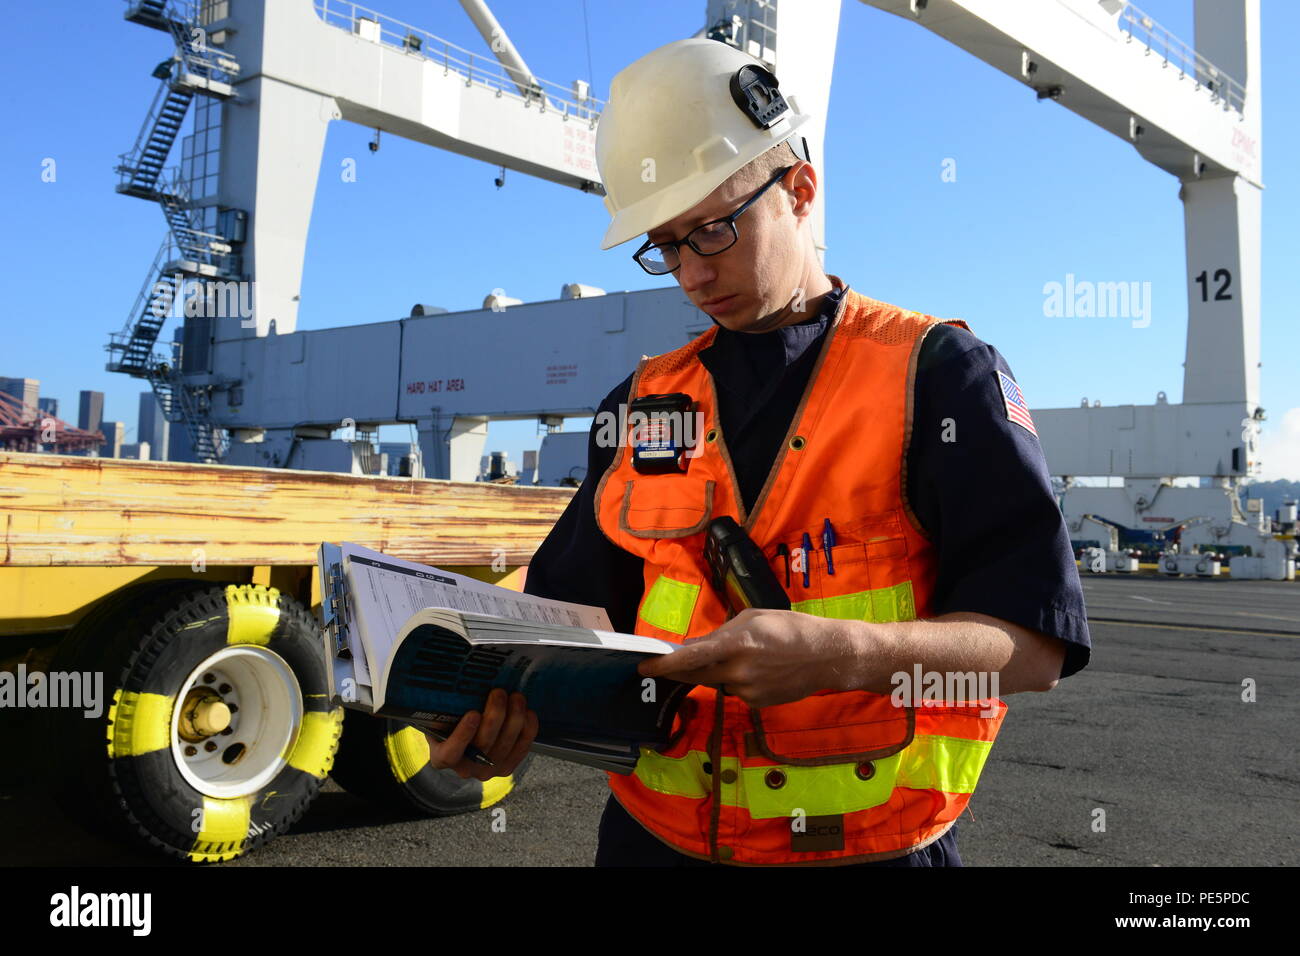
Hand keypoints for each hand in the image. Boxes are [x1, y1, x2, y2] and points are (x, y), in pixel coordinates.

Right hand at [425, 688, 538, 780]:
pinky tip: (527, 712)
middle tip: (499, 693)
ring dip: (514, 718)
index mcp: (441, 757)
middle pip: (483, 745)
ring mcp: (487, 770)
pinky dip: (527, 729)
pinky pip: (521, 748)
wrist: (463, 741)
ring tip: (516, 697)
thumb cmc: (449, 724)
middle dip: (495, 716)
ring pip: (504, 745)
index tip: (473, 713)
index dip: (463, 734)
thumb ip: (443, 708)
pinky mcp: (507, 767)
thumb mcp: (439, 717)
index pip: (450, 753)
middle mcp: (464, 769)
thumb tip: (451, 679)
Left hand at [636, 608, 865, 708]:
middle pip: (697, 674)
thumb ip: (720, 634)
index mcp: (737, 644)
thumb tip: (693, 647)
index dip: (664, 664)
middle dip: (683, 668)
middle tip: (674, 662)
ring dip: (720, 670)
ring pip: (718, 682)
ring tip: (750, 656)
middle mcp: (739, 670)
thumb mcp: (753, 619)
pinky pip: (736, 691)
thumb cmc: (790, 628)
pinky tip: (762, 671)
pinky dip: (739, 680)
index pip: (690, 657)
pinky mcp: (756, 704)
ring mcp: (748, 691)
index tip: (643, 667)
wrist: (828, 656)